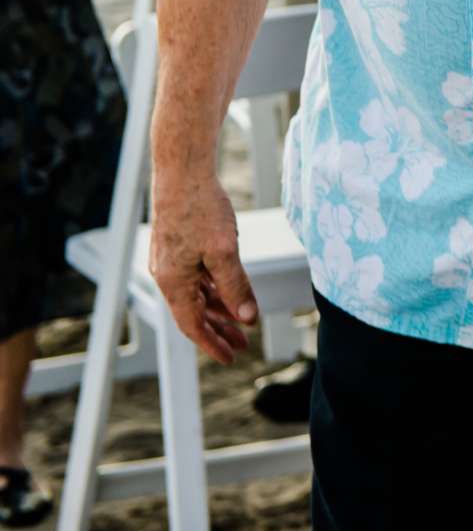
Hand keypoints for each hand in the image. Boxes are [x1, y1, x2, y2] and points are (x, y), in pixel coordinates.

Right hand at [149, 168, 257, 363]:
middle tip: (242, 346)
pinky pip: (197, 278)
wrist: (182, 173)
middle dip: (219, 331)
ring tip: (242, 322)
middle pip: (195, 314)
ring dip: (219, 310)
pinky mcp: (179, 247)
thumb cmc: (200, 209)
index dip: (212, 344)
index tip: (231, 358)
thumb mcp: (223, 252)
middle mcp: (167, 275)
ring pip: (197, 295)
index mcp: (173, 282)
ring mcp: (172, 261)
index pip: (192, 326)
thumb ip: (236, 286)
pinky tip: (230, 293)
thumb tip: (247, 318)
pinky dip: (214, 289)